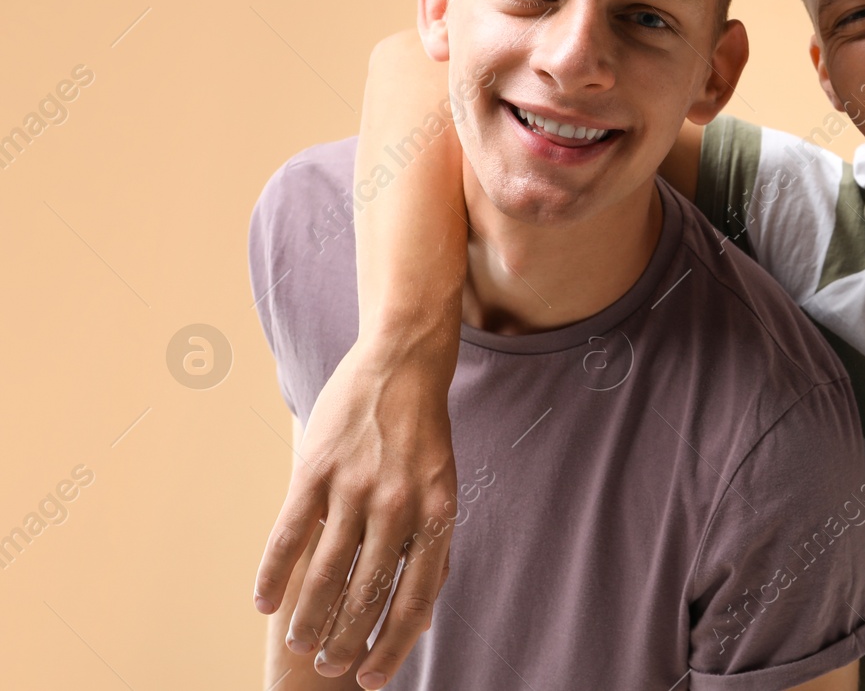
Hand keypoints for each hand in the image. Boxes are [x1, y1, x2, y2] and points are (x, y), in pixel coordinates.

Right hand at [256, 339, 457, 688]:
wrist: (404, 363)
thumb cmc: (423, 437)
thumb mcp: (443, 490)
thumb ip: (432, 548)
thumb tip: (422, 615)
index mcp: (437, 514)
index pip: (415, 600)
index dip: (392, 647)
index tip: (371, 678)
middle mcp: (399, 505)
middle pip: (367, 594)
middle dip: (344, 640)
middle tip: (327, 664)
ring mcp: (356, 486)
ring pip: (326, 572)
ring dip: (308, 617)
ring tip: (299, 642)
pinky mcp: (317, 469)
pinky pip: (289, 535)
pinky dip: (273, 575)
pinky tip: (263, 604)